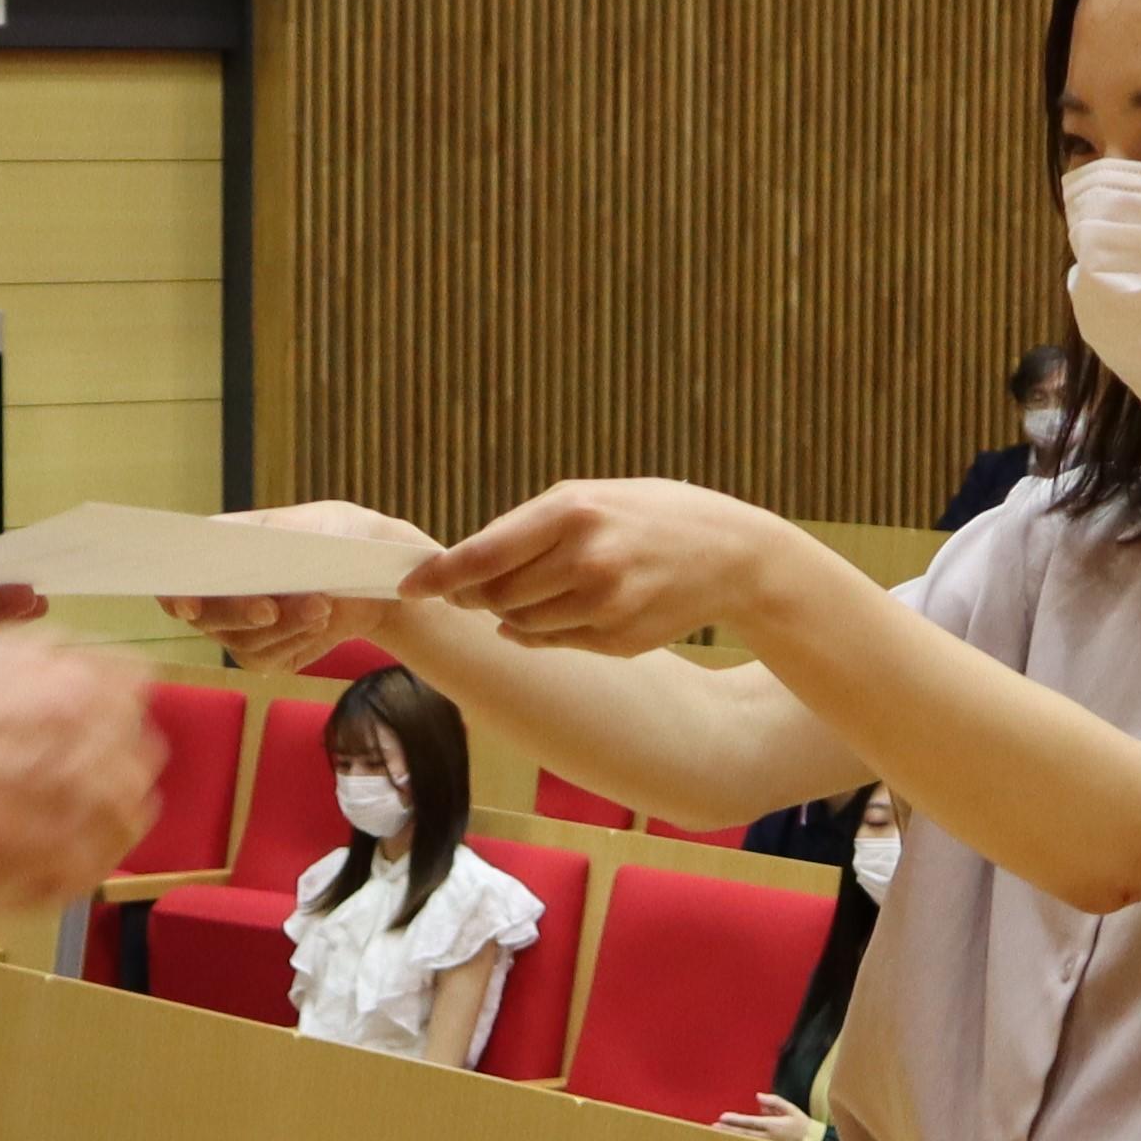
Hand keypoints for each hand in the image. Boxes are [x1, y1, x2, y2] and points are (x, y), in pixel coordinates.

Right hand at [0, 636, 160, 909]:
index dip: (112, 716)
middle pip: (138, 754)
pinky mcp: (67, 850)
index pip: (133, 687)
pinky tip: (24, 880)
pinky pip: (92, 868)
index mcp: (65, 674)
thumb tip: (56, 679)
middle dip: (107, 776)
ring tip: (39, 846)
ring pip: (125, 816)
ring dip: (90, 830)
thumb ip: (30, 670)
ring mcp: (83, 789)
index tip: (94, 736)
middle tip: (61, 798)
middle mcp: (86, 725)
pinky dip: (61, 879)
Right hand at [157, 501, 435, 679]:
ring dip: (282, 626)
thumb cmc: (345, 537)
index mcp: (223, 546)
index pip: (180, 570)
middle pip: (206, 614)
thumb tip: (274, 542)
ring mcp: (240, 626)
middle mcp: (221, 589)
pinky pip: (268, 659)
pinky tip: (321, 624)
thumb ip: (297, 532)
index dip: (174, 589)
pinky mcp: (266, 653)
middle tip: (271, 608)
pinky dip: (297, 641)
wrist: (376, 578)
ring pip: (241, 640)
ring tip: (322, 604)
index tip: (188, 603)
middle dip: (239, 613)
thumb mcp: (325, 524)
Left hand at [403, 480, 800, 654]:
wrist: (730, 553)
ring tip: (544, 587)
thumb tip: (467, 575)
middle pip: (495, 595)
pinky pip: (554, 642)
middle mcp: (588, 560)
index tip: (409, 586)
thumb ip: (527, 530)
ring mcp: (606, 604)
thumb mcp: (590, 498)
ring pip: (520, 624)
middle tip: (472, 589)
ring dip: (512, 613)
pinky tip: (572, 606)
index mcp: (573, 511)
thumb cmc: (648, 515)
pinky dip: (544, 631)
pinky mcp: (619, 639)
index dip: (440, 575)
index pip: (484, 554)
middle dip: (475, 595)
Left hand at [715, 1099, 822, 1140]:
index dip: (735, 1120)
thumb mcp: (791, 1109)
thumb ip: (774, 1102)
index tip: (722, 1117)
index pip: (749, 1122)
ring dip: (731, 1137)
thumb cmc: (802, 1125)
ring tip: (718, 1134)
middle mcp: (768, 1137)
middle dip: (728, 1130)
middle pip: (743, 1134)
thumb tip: (757, 1097)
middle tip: (714, 1127)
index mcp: (773, 1126)